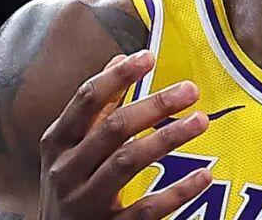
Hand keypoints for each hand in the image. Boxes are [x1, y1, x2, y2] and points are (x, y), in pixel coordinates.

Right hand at [37, 51, 211, 218]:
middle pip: (113, 129)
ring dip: (167, 138)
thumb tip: (120, 59)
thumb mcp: (70, 147)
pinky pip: (146, 209)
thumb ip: (97, 107)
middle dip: (154, 105)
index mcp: (58, 142)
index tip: (149, 57)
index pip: (86, 100)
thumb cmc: (70, 186)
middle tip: (191, 90)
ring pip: (127, 163)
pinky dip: (176, 192)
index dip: (118, 76)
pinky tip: (203, 177)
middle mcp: (66, 170)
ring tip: (201, 121)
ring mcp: (85, 202)